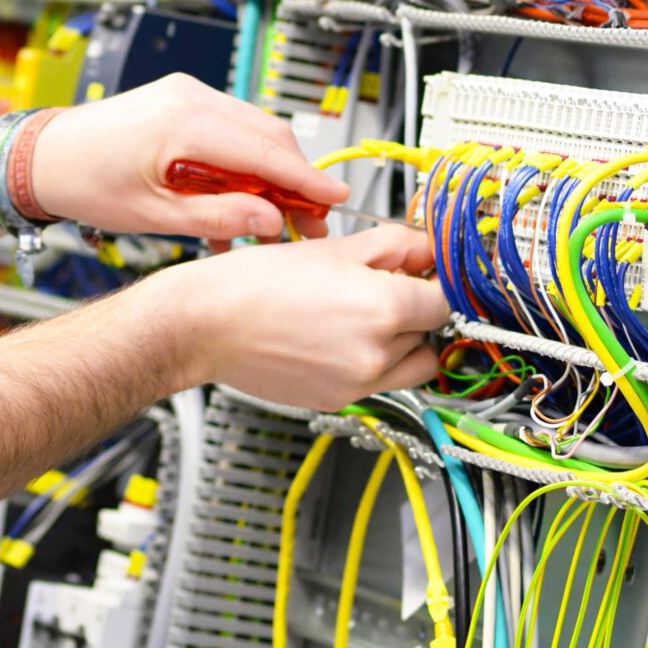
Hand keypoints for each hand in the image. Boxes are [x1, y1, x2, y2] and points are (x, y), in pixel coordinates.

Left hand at [27, 73, 345, 242]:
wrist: (40, 157)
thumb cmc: (82, 181)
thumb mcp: (153, 215)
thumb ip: (218, 217)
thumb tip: (270, 221)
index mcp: (181, 121)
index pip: (264, 150)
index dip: (306, 179)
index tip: (335, 200)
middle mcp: (187, 96)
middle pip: (267, 135)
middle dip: (293, 181)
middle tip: (306, 225)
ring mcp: (183, 93)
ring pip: (251, 132)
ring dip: (267, 175)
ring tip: (270, 223)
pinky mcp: (178, 100)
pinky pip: (227, 130)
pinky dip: (240, 164)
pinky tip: (235, 205)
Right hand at [152, 225, 448, 410]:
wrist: (202, 325)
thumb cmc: (251, 283)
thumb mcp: (329, 248)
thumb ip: (390, 247)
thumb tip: (425, 250)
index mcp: (381, 308)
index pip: (444, 300)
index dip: (433, 283)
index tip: (419, 276)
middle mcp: (375, 353)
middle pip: (429, 333)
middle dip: (410, 311)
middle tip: (374, 290)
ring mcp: (357, 383)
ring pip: (409, 364)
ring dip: (396, 342)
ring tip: (354, 318)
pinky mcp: (337, 400)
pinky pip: (375, 382)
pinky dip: (365, 361)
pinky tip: (329, 338)